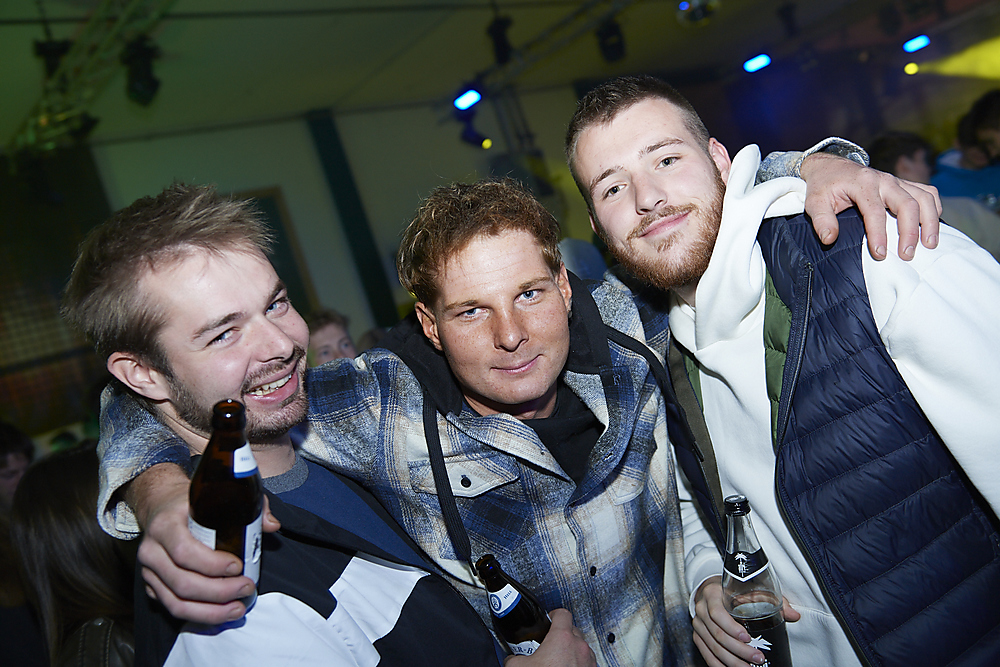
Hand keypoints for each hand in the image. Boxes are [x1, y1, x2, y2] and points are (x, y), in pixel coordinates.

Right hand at [129, 463, 279, 624]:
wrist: (159, 506)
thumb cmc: (189, 503)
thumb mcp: (214, 495)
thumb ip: (247, 505)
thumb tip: (271, 524)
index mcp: (165, 525)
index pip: (184, 552)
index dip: (212, 564)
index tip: (238, 566)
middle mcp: (152, 551)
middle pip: (183, 583)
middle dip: (219, 592)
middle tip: (246, 587)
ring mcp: (149, 572)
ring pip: (177, 602)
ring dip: (211, 611)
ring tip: (237, 608)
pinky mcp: (152, 586)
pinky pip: (174, 608)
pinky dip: (199, 615)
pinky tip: (220, 612)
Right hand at [505, 608, 595, 666]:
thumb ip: (514, 658)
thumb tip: (511, 659)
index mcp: (562, 638)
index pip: (562, 614)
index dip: (554, 615)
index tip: (549, 620)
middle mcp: (579, 647)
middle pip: (573, 630)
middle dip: (562, 635)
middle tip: (550, 644)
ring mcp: (588, 660)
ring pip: (582, 647)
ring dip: (572, 650)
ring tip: (559, 660)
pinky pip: (586, 662)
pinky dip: (578, 663)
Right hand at [691, 577, 799, 666]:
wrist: (707, 590)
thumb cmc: (729, 589)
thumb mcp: (747, 589)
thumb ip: (770, 600)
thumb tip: (793, 614)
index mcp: (712, 595)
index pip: (717, 614)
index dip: (731, 628)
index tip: (747, 638)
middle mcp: (701, 610)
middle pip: (718, 635)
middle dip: (739, 650)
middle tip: (757, 657)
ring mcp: (698, 625)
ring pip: (713, 647)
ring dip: (732, 661)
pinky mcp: (698, 636)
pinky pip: (706, 654)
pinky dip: (718, 664)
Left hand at [799, 152, 941, 260]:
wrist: (830, 167)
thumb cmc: (824, 186)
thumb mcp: (815, 202)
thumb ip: (821, 220)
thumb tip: (829, 238)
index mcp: (863, 183)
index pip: (875, 211)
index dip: (879, 234)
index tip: (880, 254)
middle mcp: (884, 180)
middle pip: (907, 204)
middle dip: (910, 231)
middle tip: (907, 255)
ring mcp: (897, 181)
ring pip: (924, 197)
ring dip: (930, 221)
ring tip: (929, 245)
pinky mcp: (904, 184)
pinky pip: (928, 193)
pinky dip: (934, 209)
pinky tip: (932, 227)